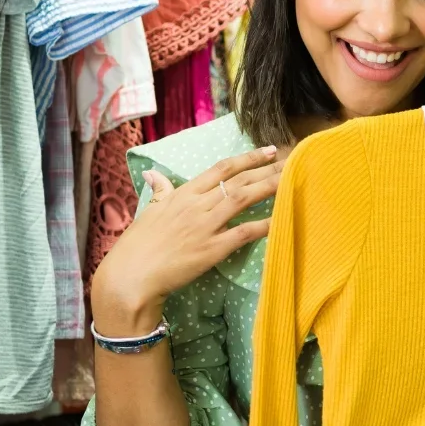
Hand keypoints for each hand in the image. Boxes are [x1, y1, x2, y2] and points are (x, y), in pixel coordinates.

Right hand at [91, 146, 280, 334]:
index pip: (221, 168)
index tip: (267, 150)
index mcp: (183, 193)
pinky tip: (281, 219)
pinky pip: (243, 233)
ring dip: (269, 187)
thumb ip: (159, 191)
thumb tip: (152, 173)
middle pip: (238, 180)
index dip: (247, 158)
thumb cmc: (137, 245)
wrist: (132, 275)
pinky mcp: (212, 249)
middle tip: (292, 161)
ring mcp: (205, 226)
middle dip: (267, 169)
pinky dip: (263, 225)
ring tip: (291, 179)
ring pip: (242, 199)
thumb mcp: (149, 211)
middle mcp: (197, 205)